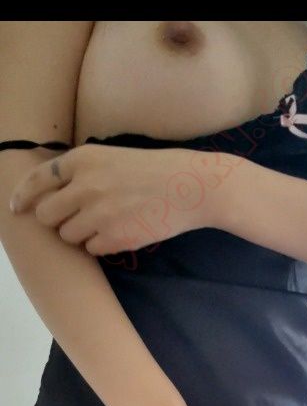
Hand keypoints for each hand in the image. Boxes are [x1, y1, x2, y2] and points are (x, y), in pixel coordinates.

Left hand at [9, 143, 238, 255]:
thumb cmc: (153, 170)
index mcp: (82, 160)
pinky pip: (91, 249)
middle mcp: (85, 185)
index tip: (16, 209)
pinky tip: (121, 231)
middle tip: (76, 217)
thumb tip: (49, 195)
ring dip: (80, 234)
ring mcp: (99, 213)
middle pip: (47, 215)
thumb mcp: (111, 156)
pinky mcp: (114, 237)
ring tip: (105, 222)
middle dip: (57, 220)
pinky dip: (102, 244)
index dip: (22, 198)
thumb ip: (80, 172)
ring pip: (67, 236)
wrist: (190, 187)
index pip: (37, 180)